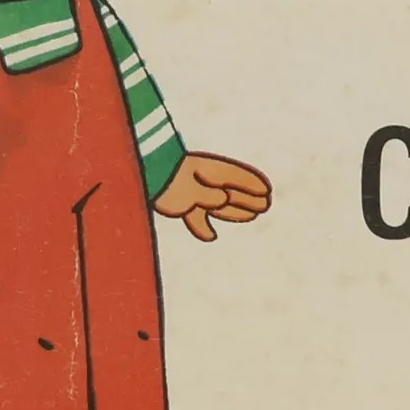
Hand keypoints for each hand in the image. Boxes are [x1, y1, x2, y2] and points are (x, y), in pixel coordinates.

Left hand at [153, 151, 270, 242]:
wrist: (142, 173)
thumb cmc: (166, 178)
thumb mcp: (188, 186)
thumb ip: (206, 194)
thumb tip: (223, 199)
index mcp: (208, 172)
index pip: (236, 177)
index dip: (252, 184)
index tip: (267, 192)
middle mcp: (202, 181)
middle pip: (230, 191)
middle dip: (248, 198)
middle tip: (265, 205)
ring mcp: (191, 191)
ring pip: (218, 203)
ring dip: (234, 210)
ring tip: (252, 215)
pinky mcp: (179, 202)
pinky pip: (195, 216)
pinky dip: (202, 227)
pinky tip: (211, 237)